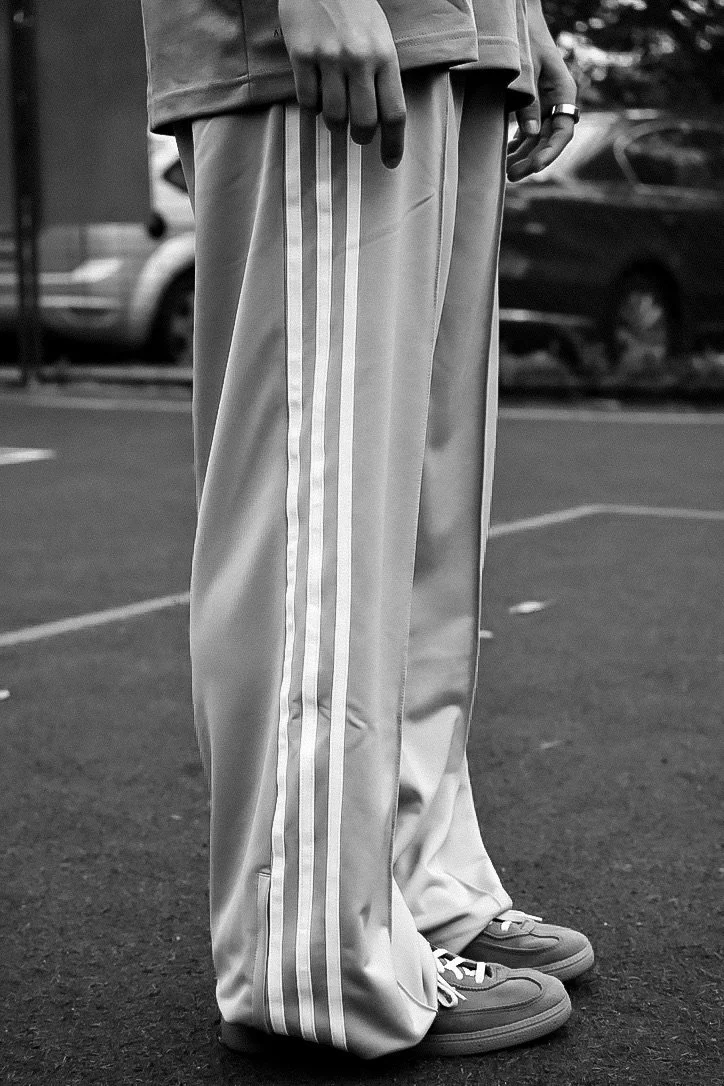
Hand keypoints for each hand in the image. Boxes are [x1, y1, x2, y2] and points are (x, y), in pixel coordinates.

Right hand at [278, 0, 405, 168]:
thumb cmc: (355, 7)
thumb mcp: (380, 36)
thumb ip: (381, 74)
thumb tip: (379, 120)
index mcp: (384, 55)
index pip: (394, 112)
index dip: (393, 144)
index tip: (390, 161)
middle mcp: (359, 59)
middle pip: (363, 123)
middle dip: (361, 137)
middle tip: (357, 134)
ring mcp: (328, 57)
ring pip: (333, 116)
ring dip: (335, 123)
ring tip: (335, 110)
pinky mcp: (301, 54)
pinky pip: (307, 100)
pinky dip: (312, 106)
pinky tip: (316, 92)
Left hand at [507, 0, 576, 181]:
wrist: (518, 20)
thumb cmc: (524, 40)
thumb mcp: (526, 70)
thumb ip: (528, 102)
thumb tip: (529, 135)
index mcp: (563, 92)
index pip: (563, 132)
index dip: (550, 152)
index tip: (535, 168)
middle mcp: (557, 101)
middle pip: (549, 140)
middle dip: (533, 160)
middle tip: (513, 175)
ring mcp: (544, 103)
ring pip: (537, 138)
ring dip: (524, 156)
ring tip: (507, 172)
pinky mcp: (531, 103)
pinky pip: (527, 130)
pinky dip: (518, 144)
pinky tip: (506, 156)